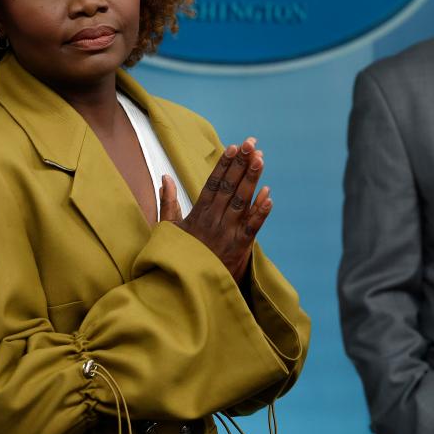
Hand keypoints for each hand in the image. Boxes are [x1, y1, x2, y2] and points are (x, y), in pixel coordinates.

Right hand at [159, 137, 271, 282]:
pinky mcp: (238, 249)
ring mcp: (226, 234)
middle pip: (229, 187)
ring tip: (260, 159)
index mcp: (198, 215)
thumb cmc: (178, 258)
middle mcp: (213, 221)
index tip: (234, 147)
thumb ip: (168, 203)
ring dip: (251, 180)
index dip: (224, 165)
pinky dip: (260, 212)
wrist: (185, 289)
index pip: (213, 184)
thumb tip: (165, 177)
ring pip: (241, 202)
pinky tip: (269, 195)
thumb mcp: (169, 230)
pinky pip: (251, 228)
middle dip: (241, 164)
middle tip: (252, 143)